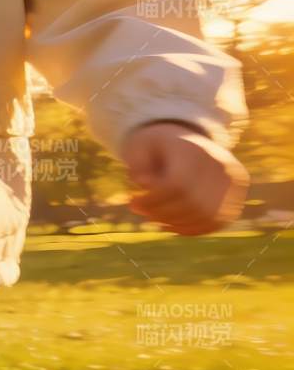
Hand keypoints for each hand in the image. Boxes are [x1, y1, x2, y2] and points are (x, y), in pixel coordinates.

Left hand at [121, 121, 247, 235]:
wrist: (188, 140)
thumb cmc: (157, 147)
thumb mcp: (140, 147)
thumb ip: (137, 165)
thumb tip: (143, 183)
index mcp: (197, 149)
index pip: (177, 184)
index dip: (152, 200)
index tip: (132, 202)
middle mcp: (222, 165)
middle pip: (193, 203)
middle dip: (162, 213)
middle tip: (142, 212)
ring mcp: (234, 183)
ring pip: (206, 216)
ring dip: (175, 223)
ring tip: (155, 218)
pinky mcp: (237, 198)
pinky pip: (216, 222)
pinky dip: (192, 229)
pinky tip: (171, 225)